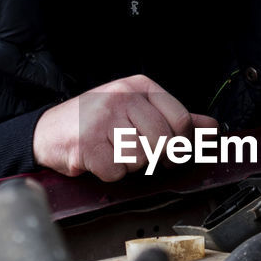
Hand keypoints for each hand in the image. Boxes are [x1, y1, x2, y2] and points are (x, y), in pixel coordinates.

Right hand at [33, 75, 216, 180]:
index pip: (181, 120)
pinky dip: (110, 173)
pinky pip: (117, 171)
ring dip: (129, 164)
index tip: (170, 151)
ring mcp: (102, 119)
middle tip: (137, 153)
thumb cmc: (96, 121)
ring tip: (113, 151)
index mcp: (138, 87)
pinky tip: (100, 159)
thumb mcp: (137, 110)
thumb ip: (176, 118)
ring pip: (141, 158)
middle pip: (164, 142)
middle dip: (154, 157)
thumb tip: (211, 127)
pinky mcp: (86, 143)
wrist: (49, 130)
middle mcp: (121, 97)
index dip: (181, 144)